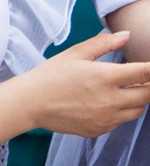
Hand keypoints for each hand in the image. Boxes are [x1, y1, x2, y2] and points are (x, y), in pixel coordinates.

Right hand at [12, 32, 149, 135]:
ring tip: (126, 91)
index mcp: (105, 77)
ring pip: (138, 111)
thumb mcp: (75, 54)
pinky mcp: (98, 130)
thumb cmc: (50, 75)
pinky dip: (121, 113)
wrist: (29, 103)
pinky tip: (108, 104)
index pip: (145, 73)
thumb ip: (104, 43)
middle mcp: (110, 101)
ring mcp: (105, 118)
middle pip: (147, 95)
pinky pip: (121, 122)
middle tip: (143, 79)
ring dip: (138, 100)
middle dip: (149, 86)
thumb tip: (127, 36)